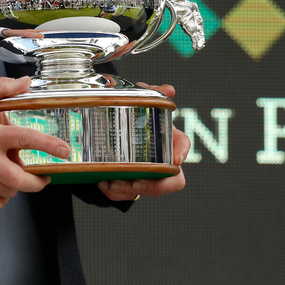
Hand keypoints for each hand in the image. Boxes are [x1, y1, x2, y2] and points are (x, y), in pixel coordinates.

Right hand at [0, 76, 70, 210]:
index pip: (25, 139)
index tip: (64, 150)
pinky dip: (4, 196)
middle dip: (38, 182)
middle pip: (19, 179)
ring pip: (9, 191)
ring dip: (19, 185)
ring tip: (18, 172)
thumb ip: (2, 87)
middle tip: (45, 175)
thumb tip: (25, 83)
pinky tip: (4, 182)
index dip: (48, 145)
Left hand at [98, 83, 191, 201]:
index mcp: (168, 139)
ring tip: (111, 182)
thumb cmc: (133, 115)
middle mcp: (162, 160)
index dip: (182, 152)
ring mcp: (148, 174)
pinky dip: (114, 192)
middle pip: (171, 181)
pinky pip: (126, 195)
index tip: (176, 159)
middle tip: (136, 183)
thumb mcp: (139, 101)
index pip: (183, 145)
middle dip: (155, 185)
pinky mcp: (131, 184)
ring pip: (147, 191)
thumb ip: (152, 94)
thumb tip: (168, 89)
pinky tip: (102, 182)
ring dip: (129, 190)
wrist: (111, 127)